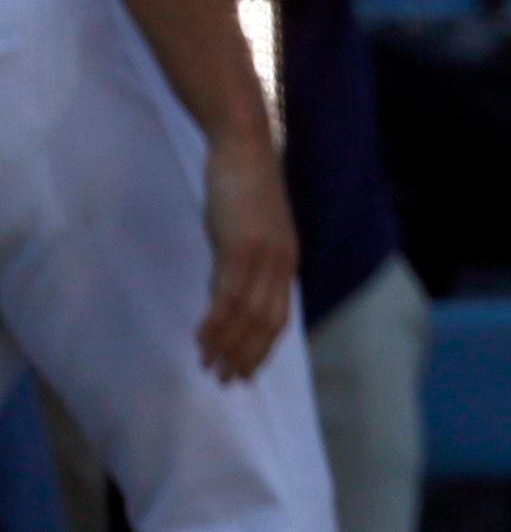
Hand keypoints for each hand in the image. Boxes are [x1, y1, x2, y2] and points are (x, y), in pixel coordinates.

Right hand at [197, 131, 296, 382]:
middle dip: (248, 356)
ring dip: (228, 346)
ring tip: (209, 367)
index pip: (280, 316)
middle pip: (268, 323)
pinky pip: (228, 294)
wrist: (245, 149)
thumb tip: (227, 298)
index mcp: (287, 262)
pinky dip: (216, 322)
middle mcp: (281, 264)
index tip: (248, 372)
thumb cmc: (245, 189)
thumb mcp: (251, 234)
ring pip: (248, 314)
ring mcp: (262, 256)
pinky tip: (201, 338)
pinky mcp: (240, 247)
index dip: (264, 348)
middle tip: (227, 381)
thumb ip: (244, 266)